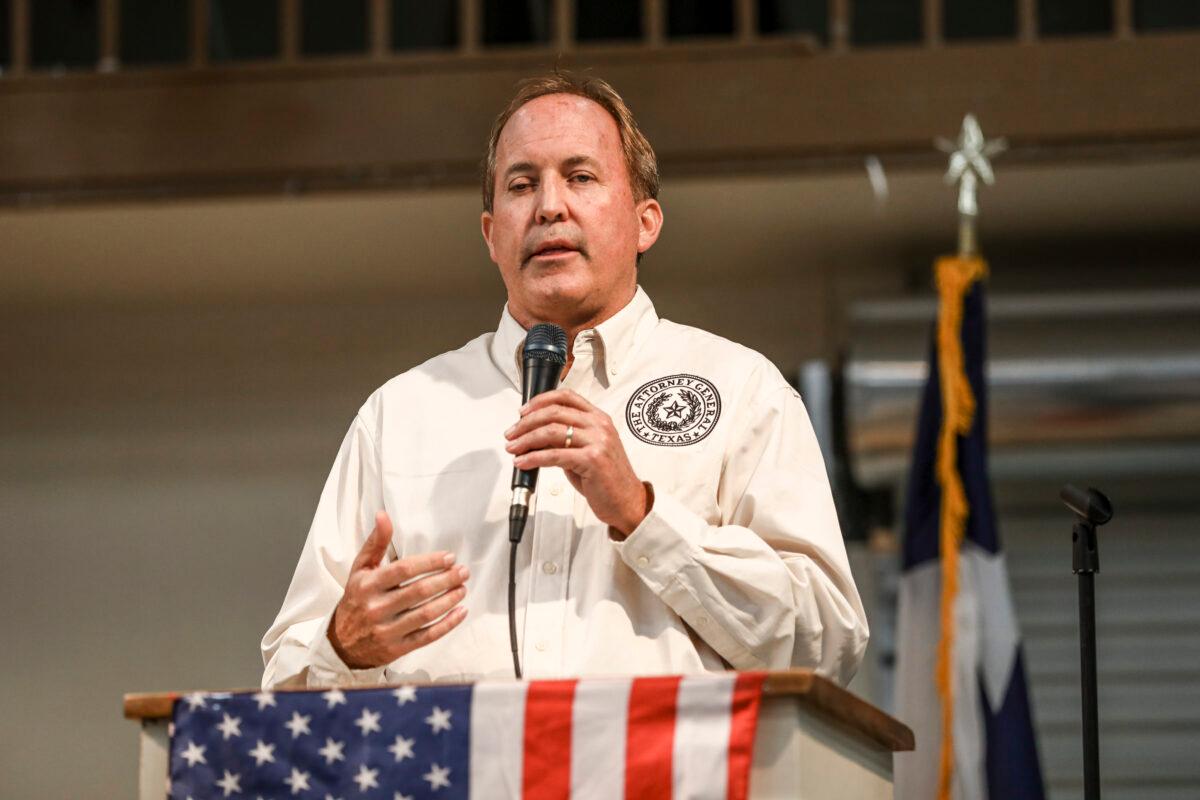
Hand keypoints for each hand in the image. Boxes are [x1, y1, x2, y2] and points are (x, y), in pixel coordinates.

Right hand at [328, 511, 468, 668]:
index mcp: (367, 585)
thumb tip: (383, 515)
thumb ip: (375, 543)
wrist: (341, 644)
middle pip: (419, 591)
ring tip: (463, 588)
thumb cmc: (356, 599)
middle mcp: (376, 608)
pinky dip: (448, 624)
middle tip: (463, 572)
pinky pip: (427, 636)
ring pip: (425, 614)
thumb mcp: (360, 570)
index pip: (404, 570)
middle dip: (445, 580)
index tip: (450, 557)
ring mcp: (387, 630)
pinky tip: (461, 612)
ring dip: (449, 600)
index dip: (430, 562)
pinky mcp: (397, 649)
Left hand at [505, 388, 649, 536]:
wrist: (627, 502)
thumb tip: (534, 435)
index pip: (566, 396)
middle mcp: (600, 425)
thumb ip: (564, 440)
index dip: (540, 401)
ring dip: (526, 440)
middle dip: (526, 423)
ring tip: (513, 448)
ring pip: (551, 432)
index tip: (523, 412)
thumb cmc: (606, 478)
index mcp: (599, 418)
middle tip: (511, 433)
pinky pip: (554, 455)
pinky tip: (523, 462)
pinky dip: (533, 458)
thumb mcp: (585, 451)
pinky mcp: (592, 460)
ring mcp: (598, 441)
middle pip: (554, 412)